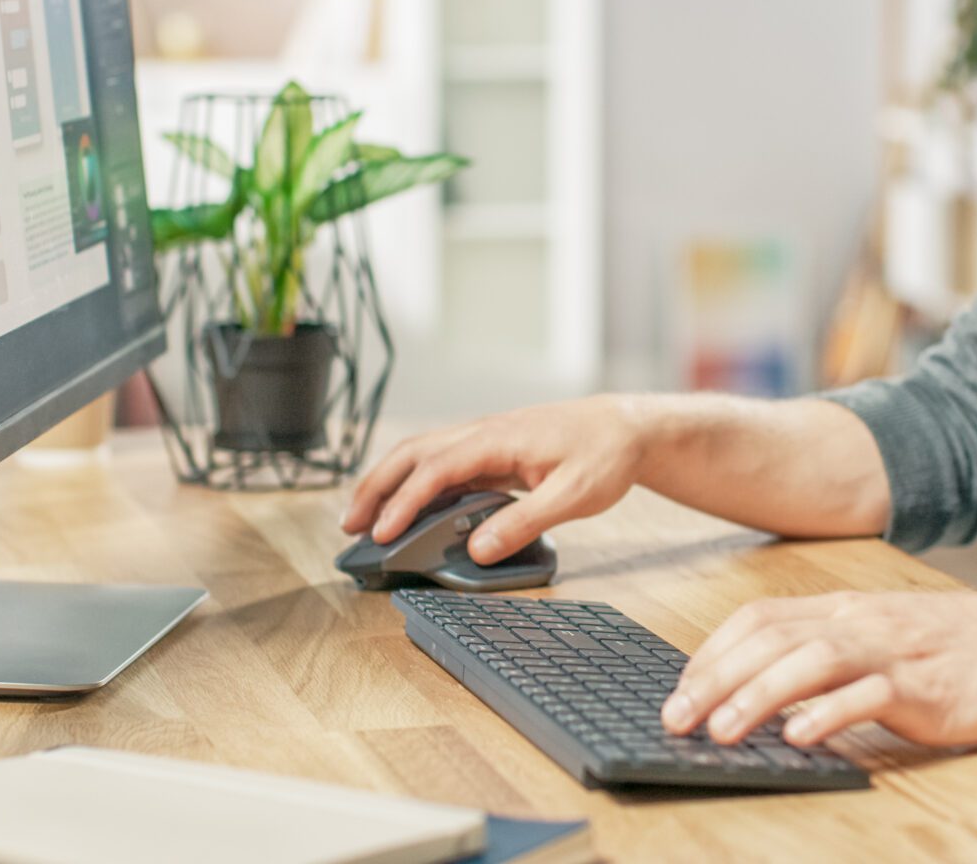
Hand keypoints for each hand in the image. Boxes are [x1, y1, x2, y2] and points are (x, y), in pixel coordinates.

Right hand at [341, 396, 648, 563]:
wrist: (626, 427)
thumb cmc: (605, 454)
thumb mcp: (574, 496)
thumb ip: (525, 522)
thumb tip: (476, 550)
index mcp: (499, 439)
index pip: (436, 469)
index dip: (404, 503)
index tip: (383, 534)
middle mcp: (484, 432)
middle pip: (413, 454)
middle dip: (375, 488)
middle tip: (350, 527)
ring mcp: (485, 438)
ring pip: (422, 454)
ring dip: (388, 483)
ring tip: (364, 519)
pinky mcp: (492, 449)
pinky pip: (442, 462)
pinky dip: (414, 482)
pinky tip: (406, 506)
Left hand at [660, 591, 976, 748]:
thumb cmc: (946, 648)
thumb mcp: (875, 635)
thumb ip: (821, 651)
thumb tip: (754, 683)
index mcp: (841, 609)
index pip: (760, 619)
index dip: (712, 653)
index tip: (679, 690)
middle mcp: (858, 622)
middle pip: (772, 640)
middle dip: (716, 679)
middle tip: (677, 718)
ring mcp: (890, 652)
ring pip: (811, 662)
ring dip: (758, 696)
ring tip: (721, 731)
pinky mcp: (923, 688)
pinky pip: (868, 696)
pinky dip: (828, 714)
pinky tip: (798, 736)